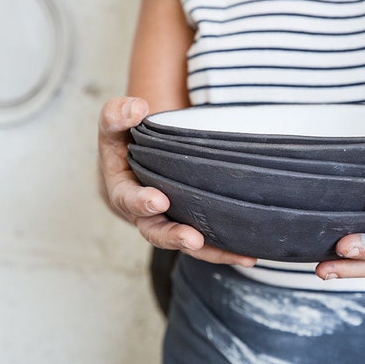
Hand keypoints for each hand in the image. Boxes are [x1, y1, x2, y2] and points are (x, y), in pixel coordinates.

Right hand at [98, 96, 256, 266]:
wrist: (135, 160)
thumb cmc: (125, 141)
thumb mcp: (115, 124)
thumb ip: (118, 114)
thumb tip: (137, 108)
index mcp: (123, 191)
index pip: (128, 199)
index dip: (141, 202)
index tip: (159, 200)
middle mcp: (144, 215)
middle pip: (156, 232)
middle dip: (174, 236)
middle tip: (192, 239)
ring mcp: (168, 223)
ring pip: (186, 243)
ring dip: (210, 251)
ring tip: (238, 255)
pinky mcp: (189, 225)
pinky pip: (206, 243)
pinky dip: (225, 250)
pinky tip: (249, 255)